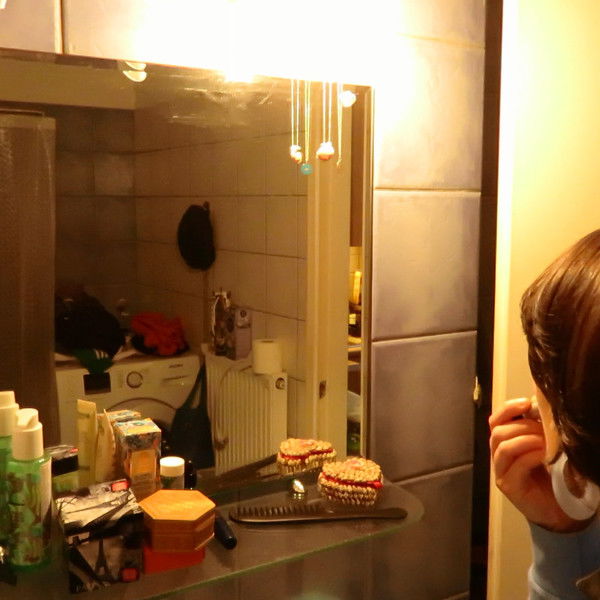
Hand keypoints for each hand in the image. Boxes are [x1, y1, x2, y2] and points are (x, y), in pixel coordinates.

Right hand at [489, 398, 586, 531]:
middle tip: (544, 429)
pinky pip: (516, 465)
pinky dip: (531, 455)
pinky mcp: (509, 486)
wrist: (558, 508)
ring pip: (503, 447)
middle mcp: (497, 455)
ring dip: (526, 439)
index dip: (507, 409)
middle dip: (522, 426)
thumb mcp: (542, 446)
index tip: (526, 403)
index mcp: (503, 442)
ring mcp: (501, 471)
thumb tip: (541, 405)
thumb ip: (537, 429)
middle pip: (498, 432)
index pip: (495, 420)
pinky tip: (545, 455)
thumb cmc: (550, 474)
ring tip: (545, 441)